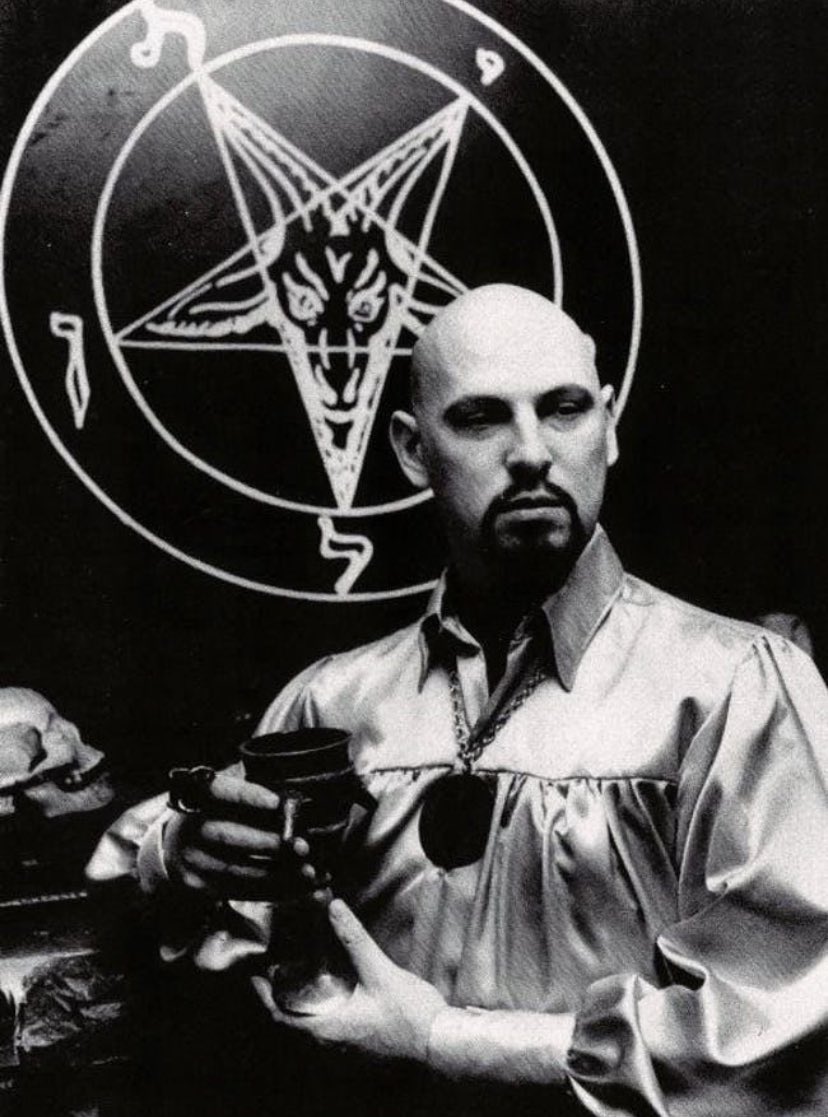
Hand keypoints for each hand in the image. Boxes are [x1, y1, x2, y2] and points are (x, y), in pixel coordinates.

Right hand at [163, 772, 321, 899]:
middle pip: (228, 836)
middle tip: (301, 846)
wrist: (174, 849)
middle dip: (267, 843)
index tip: (276, 802)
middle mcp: (189, 828)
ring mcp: (192, 860)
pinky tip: (294, 888)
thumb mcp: (223, 800)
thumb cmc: (215, 816)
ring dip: (276, 873)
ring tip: (307, 871)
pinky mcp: (198, 886)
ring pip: (237, 870)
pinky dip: (269, 891)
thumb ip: (250, 799)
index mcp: (198, 798)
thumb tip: (291, 806)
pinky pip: (238, 891)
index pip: (220, 791)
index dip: (247, 796)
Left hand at [252, 899, 446, 1064]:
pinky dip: (314, 1015)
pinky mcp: (357, 1050)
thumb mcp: (380, 971)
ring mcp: (343, 1052)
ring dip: (295, 1008)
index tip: (251, 973)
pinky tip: (327, 997)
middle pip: (288, 1025)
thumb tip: (333, 907)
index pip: (278, 1017)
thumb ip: (355, 939)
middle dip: (275, 998)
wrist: (441, 1047)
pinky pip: (324, 1035)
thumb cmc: (412, 1016)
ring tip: (293, 980)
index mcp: (328, 1029)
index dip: (260, 995)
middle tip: (270, 971)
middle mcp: (329, 1045)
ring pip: (306, 1032)